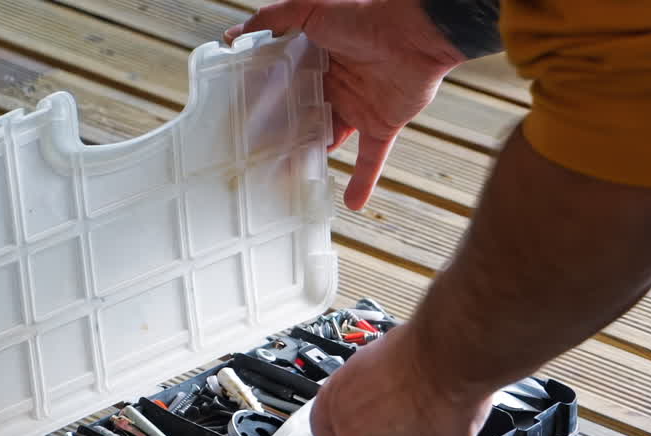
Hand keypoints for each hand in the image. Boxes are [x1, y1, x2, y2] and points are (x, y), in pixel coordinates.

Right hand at [225, 0, 464, 209]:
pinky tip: (352, 202)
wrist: (414, 31)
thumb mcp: (310, 9)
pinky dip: (363, 180)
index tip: (245, 117)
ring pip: (330, 138)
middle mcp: (336, 83)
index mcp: (317, 57)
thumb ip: (274, 19)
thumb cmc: (364, 13)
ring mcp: (359, 105)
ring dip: (313, 158)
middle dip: (284, 134)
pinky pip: (371, 158)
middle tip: (260, 154)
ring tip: (290, 181)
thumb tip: (236, 34)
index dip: (267, 99)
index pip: (285, 83)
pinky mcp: (382, 124)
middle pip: (304, 114)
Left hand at [310, 324, 492, 435]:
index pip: (325, 426)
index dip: (348, 424)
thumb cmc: (418, 352)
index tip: (361, 422)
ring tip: (436, 417)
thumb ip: (372, 385)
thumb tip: (383, 389)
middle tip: (414, 413)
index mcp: (336, 401)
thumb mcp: (378, 358)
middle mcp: (351, 434)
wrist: (446, 363)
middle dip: (388, 435)